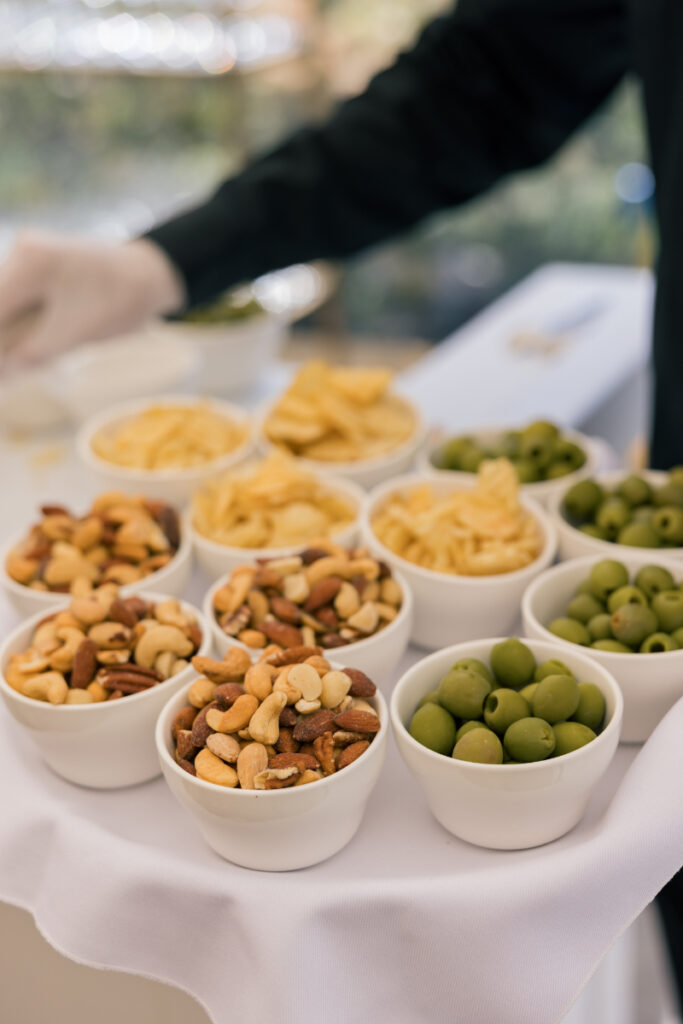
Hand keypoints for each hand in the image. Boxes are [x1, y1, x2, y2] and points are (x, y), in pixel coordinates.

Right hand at [0, 231, 185, 374]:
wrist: (154, 275)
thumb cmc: (120, 301)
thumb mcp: (73, 333)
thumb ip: (32, 354)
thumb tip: (1, 376)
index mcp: (30, 262)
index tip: (4, 372)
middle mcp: (23, 250)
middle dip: (5, 339)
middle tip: (11, 370)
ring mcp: (31, 255)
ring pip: (5, 302)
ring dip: (12, 332)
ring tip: (19, 360)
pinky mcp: (40, 266)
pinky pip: (19, 298)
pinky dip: (23, 323)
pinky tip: (31, 342)